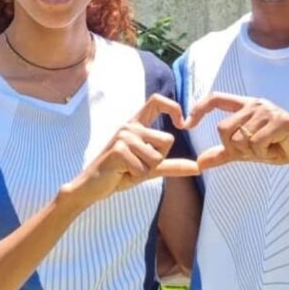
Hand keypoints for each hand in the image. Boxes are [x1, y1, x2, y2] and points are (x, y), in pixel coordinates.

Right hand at [65, 95, 198, 203]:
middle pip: (167, 140)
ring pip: (157, 156)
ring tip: (127, 170)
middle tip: (136, 166)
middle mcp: (129, 126)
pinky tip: (120, 173)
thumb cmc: (119, 174)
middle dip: (158, 160)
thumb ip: (171, 165)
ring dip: (145, 171)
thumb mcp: (148, 169)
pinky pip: (143, 168)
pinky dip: (135, 177)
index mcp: (136, 125)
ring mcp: (123, 136)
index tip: (182, 124)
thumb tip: (197, 167)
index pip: (156, 101)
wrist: (91, 187)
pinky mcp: (118, 149)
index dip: (173, 107)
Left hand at [184, 92, 288, 171]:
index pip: (215, 99)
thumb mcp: (246, 152)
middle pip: (223, 129)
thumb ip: (223, 154)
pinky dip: (264, 153)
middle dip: (234, 148)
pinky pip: (256, 144)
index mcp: (246, 106)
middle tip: (255, 151)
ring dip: (253, 152)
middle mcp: (255, 104)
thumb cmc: (278, 148)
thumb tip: (198, 163)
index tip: (185, 124)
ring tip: (269, 148)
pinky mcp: (280, 121)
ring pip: (240, 139)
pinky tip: (277, 148)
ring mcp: (268, 111)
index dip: (198, 110)